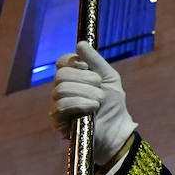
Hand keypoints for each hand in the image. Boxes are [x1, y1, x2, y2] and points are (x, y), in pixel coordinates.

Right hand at [49, 41, 136, 166]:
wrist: (117, 131)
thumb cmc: (113, 105)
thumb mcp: (110, 78)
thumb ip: (96, 61)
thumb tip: (80, 43)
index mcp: (73, 77)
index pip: (62, 62)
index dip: (73, 61)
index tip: (87, 67)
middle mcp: (62, 89)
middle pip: (61, 74)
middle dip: (84, 79)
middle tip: (99, 87)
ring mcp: (57, 105)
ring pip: (61, 89)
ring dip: (86, 92)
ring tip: (99, 101)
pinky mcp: (57, 121)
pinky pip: (61, 105)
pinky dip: (80, 103)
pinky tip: (92, 108)